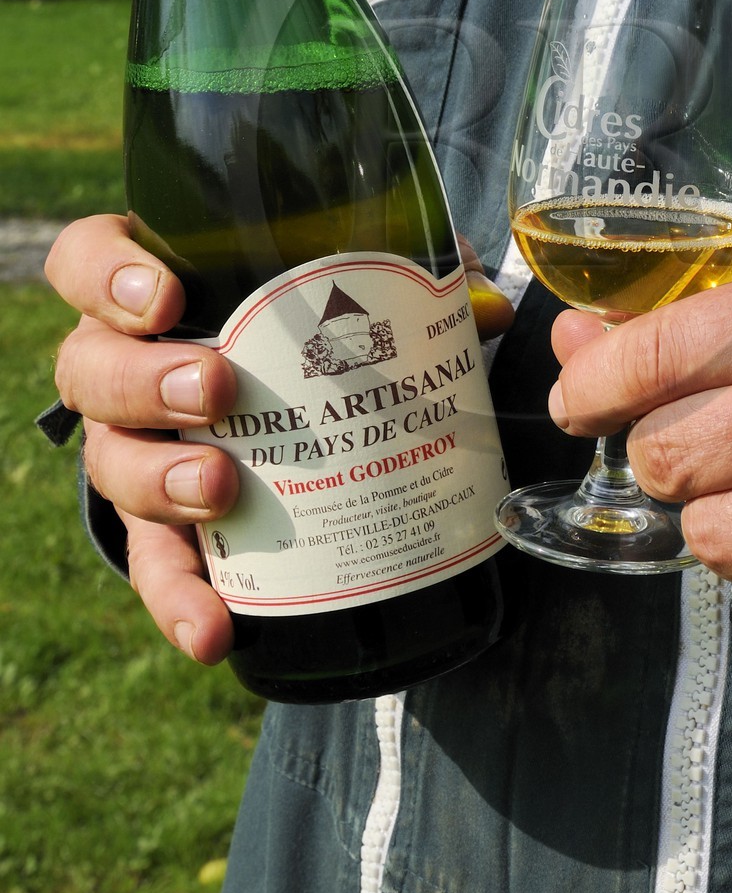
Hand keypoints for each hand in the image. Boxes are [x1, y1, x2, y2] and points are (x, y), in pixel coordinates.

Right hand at [46, 214, 512, 664]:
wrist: (278, 405)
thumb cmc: (304, 322)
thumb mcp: (349, 285)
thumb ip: (411, 278)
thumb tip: (481, 304)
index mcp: (153, 286)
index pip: (89, 263)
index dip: (107, 276)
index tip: (162, 298)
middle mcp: (126, 365)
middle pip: (91, 368)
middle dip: (144, 381)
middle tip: (213, 389)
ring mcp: (135, 448)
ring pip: (108, 463)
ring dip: (159, 479)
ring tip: (220, 487)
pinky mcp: (162, 526)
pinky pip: (156, 565)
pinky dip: (180, 599)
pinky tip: (213, 629)